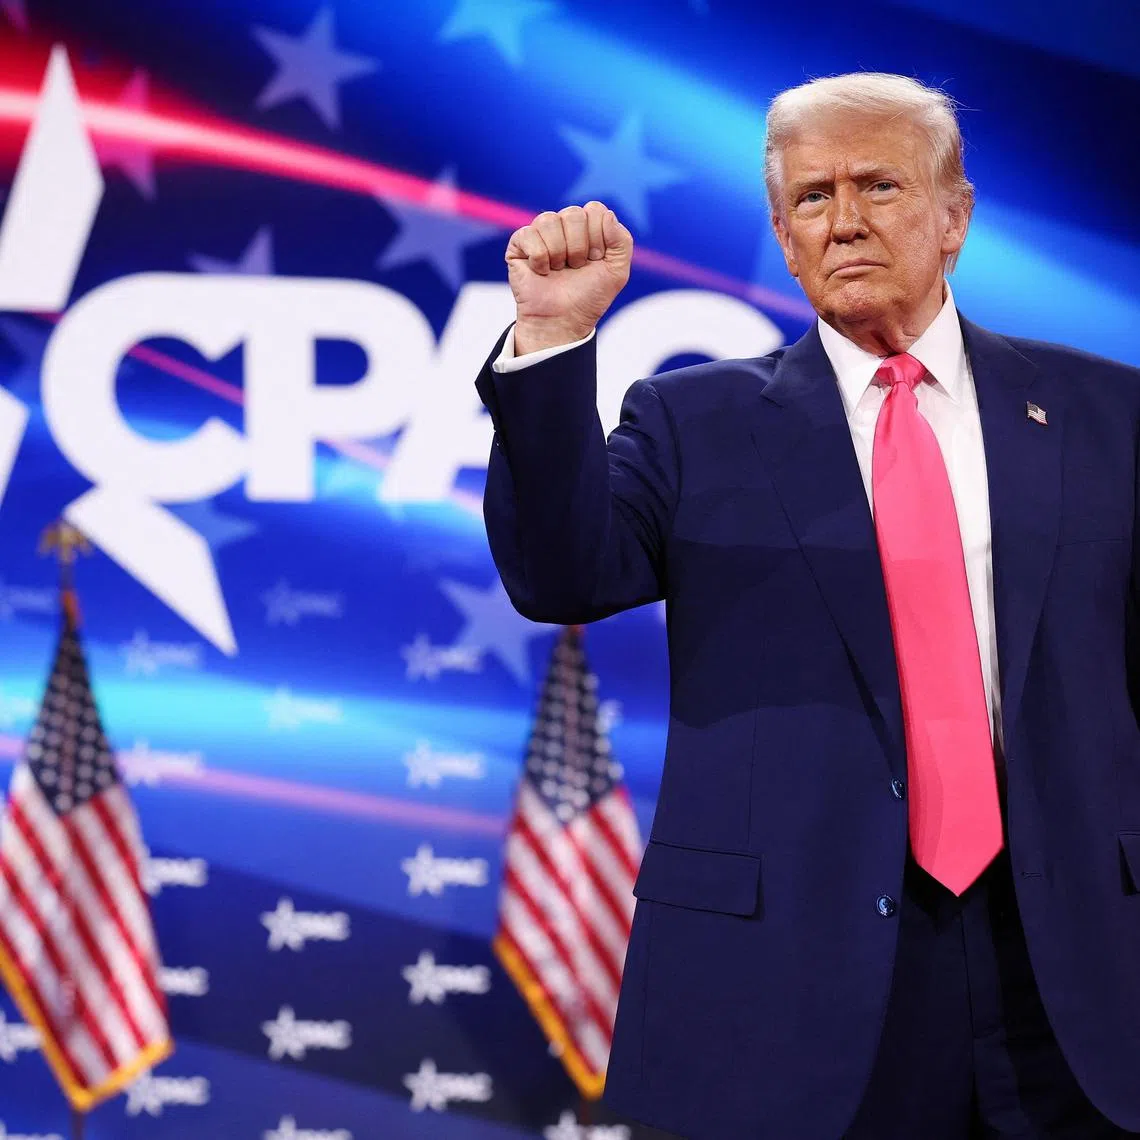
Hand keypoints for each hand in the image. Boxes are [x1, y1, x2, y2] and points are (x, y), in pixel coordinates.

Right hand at [505, 201, 633, 353]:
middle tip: (576, 267)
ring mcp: (540, 233)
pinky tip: (542, 271)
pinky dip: (539, 258)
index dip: (598, 237)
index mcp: (587, 227)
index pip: (594, 210)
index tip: (595, 260)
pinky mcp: (519, 244)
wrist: (563, 321)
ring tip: (558, 270)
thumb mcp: (617, 272)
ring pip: (549, 221)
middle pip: (573, 214)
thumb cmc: (588, 297)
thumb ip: (622, 241)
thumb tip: (607, 214)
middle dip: (578, 247)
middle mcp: (563, 225)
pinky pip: (529, 235)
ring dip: (559, 253)